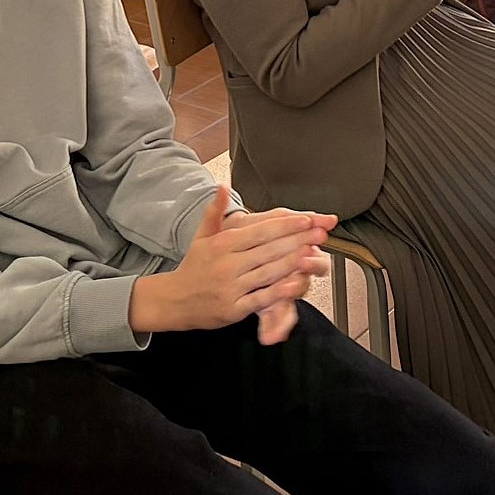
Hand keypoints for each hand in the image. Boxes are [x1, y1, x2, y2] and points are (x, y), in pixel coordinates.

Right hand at [129, 190, 333, 334]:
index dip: (285, 225)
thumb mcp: (201, 236)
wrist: (173, 301)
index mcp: (222, 244)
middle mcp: (227, 264)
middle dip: (298, 240)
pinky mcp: (234, 308)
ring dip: (294, 262)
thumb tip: (222, 185)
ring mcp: (231, 287)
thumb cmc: (194, 266)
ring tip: (315, 253)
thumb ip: (215, 211)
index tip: (307, 219)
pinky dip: (280, 291)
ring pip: (268, 272)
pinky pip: (261, 298)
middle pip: (269, 250)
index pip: (260, 231)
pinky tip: (297, 283)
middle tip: (321, 232)